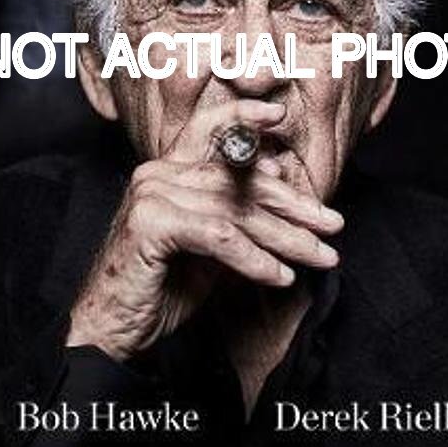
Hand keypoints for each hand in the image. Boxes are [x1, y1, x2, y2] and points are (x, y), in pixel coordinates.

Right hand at [66, 100, 342, 360]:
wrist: (115, 329)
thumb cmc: (163, 286)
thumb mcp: (211, 244)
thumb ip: (236, 209)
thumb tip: (274, 173)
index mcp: (169, 169)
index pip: (209, 131)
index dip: (244, 118)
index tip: (280, 116)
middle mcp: (157, 173)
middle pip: (238, 179)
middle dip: (293, 205)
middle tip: (333, 225)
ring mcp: (151, 194)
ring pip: (235, 209)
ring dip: (285, 238)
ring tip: (320, 256)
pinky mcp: (151, 223)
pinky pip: (219, 236)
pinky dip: (254, 259)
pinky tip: (279, 276)